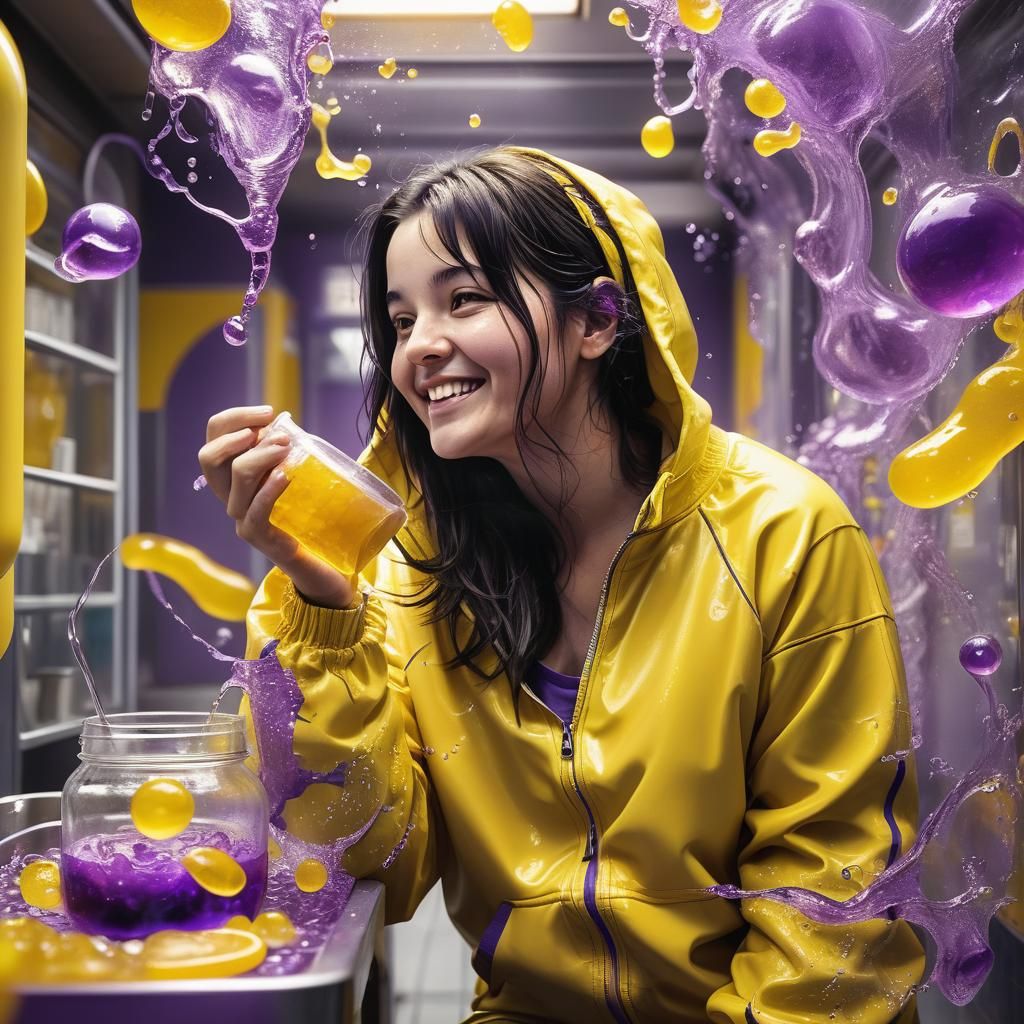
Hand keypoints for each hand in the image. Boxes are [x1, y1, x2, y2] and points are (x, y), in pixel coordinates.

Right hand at [198, 406, 358, 609]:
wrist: (323, 562)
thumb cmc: (309, 515)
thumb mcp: (294, 476)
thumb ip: (283, 453)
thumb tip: (283, 422)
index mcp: (231, 478)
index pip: (213, 439)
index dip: (234, 419)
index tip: (268, 412)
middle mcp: (228, 496)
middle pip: (209, 456)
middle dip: (236, 433)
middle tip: (274, 430)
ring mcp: (240, 518)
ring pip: (235, 475)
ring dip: (262, 454)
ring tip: (287, 447)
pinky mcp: (256, 536)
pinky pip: (255, 509)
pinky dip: (269, 488)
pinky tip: (286, 475)